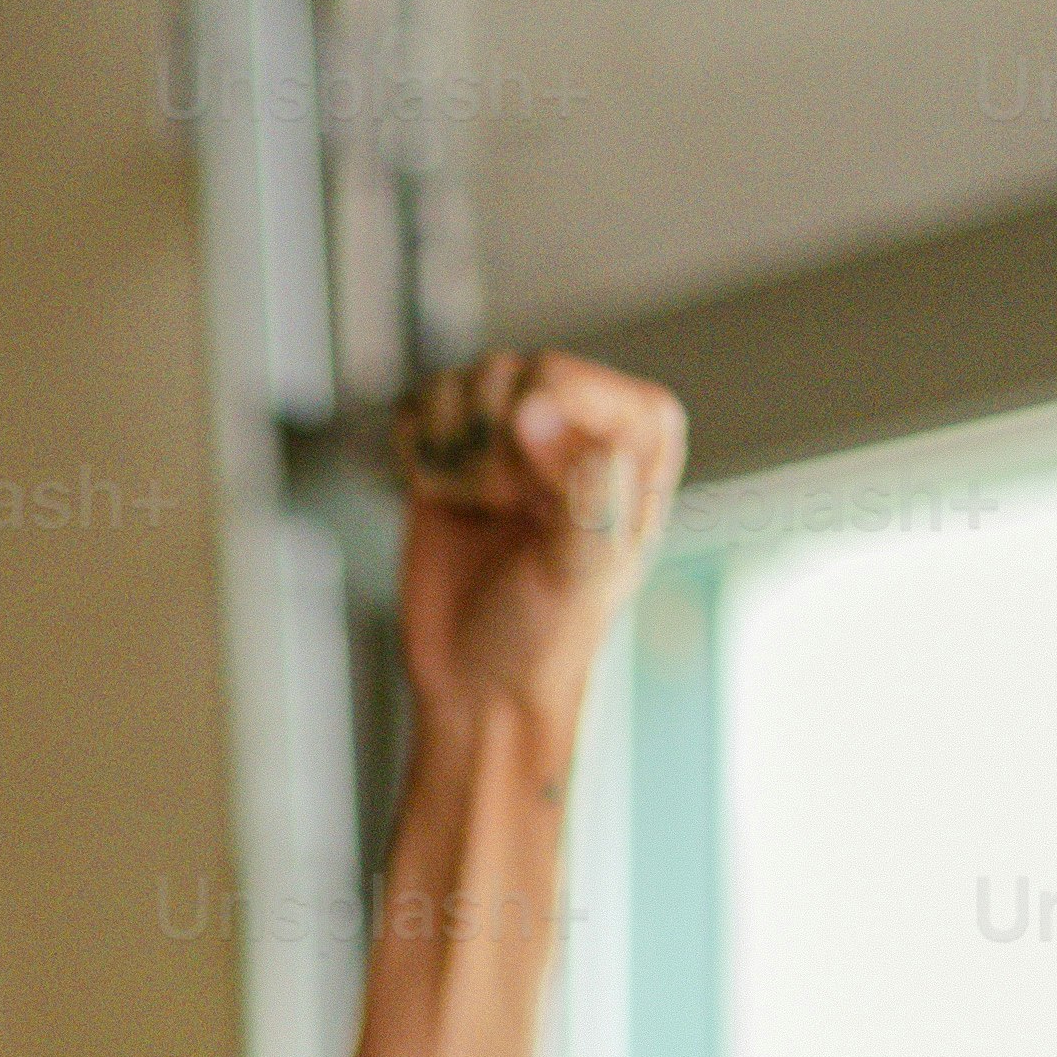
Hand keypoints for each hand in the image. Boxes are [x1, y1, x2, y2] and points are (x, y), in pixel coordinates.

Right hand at [395, 348, 683, 742]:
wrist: (477, 682)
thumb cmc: (547, 638)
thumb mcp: (583, 573)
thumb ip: (583, 490)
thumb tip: (536, 413)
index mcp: (636, 440)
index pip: (569, 380)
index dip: (537, 433)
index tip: (531, 500)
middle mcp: (580, 423)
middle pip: (514, 374)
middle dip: (494, 448)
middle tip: (506, 513)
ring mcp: (517, 433)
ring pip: (468, 382)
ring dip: (457, 451)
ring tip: (481, 508)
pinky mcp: (458, 448)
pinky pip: (423, 404)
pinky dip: (420, 450)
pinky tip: (445, 498)